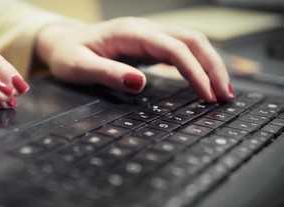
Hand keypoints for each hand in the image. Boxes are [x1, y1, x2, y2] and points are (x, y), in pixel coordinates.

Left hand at [36, 17, 234, 101]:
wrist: (61, 43)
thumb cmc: (68, 55)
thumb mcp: (80, 67)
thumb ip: (108, 73)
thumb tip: (140, 84)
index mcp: (129, 32)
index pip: (173, 48)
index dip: (194, 70)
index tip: (206, 94)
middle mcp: (143, 30)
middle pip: (191, 40)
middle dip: (212, 66)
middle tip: (225, 95)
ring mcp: (147, 36)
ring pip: (190, 43)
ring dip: (209, 64)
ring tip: (223, 90)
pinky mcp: (148, 46)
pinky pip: (179, 51)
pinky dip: (196, 65)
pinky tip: (203, 81)